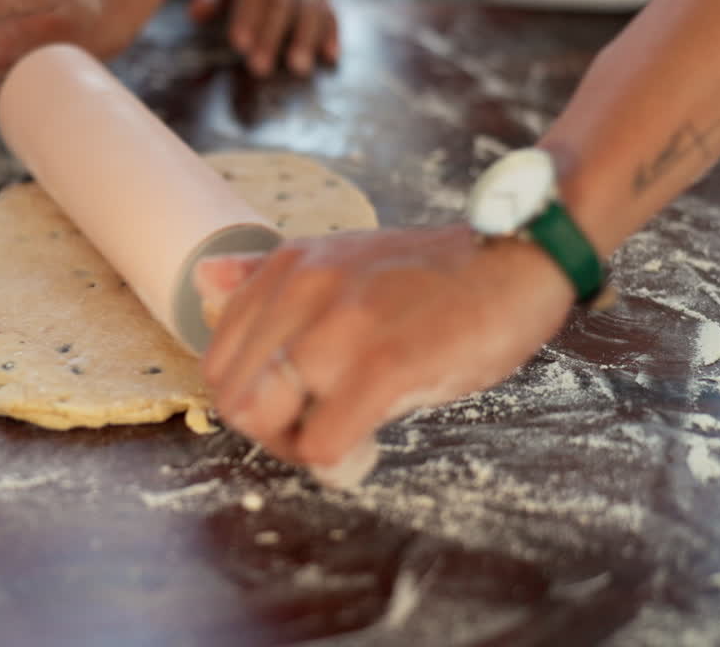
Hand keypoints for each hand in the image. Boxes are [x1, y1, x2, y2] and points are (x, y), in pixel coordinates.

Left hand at [189, 0, 337, 76]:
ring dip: (305, 40)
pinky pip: (330, 13)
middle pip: (281, 2)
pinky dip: (331, 35)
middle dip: (271, 37)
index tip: (239, 45)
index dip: (247, 17)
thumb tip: (197, 12)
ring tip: (298, 69)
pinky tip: (330, 57)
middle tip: (260, 68)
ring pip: (310, 8)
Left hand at [199, 226, 574, 468]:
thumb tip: (203, 282)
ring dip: (298, 449)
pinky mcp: (387, 364)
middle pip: (231, 396)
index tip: (294, 408)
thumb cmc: (430, 273)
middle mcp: (302, 291)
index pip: (219, 360)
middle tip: (315, 433)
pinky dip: (334, 464)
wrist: (515, 256)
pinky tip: (366, 450)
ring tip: (343, 442)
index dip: (249, 400)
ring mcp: (342, 327)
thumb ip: (267, 277)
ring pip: (263, 420)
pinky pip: (321, 442)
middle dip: (266, 431)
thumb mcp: (337, 257)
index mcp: (286, 269)